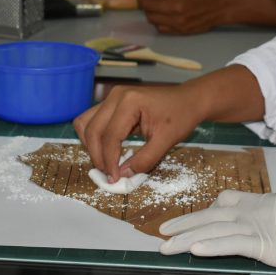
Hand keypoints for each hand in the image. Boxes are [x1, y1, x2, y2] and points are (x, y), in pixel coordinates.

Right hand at [73, 84, 204, 182]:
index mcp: (130, 102)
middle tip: (109, 173)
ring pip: (85, 123)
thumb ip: (144, 159)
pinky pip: (93, 120)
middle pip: (92, 129)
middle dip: (97, 155)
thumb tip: (122, 174)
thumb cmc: (182, 116)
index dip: (108, 161)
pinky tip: (107, 150)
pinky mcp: (113, 102)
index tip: (114, 178)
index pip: (109, 136)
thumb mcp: (166, 141)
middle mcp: (116, 96)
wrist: (190, 99)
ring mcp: (112, 97)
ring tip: (106, 162)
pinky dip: (95, 137)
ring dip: (91, 145)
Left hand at [141, 0, 228, 33]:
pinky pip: (160, 28)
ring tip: (152, 3)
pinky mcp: (182, 30)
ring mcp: (179, 21)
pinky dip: (157, 20)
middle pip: (147, 5)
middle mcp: (176, 8)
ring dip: (148, 10)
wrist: (223, 0)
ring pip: (151, 18)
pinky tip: (161, 13)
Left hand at [159, 181, 275, 267]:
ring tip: (164, 246)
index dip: (204, 211)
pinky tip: (193, 248)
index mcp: (262, 204)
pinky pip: (232, 244)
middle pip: (210, 216)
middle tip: (163, 232)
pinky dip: (210, 245)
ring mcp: (259, 228)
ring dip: (185, 239)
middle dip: (184, 224)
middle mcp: (255, 213)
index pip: (226, 203)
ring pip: (213, 230)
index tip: (187, 217)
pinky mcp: (266, 244)